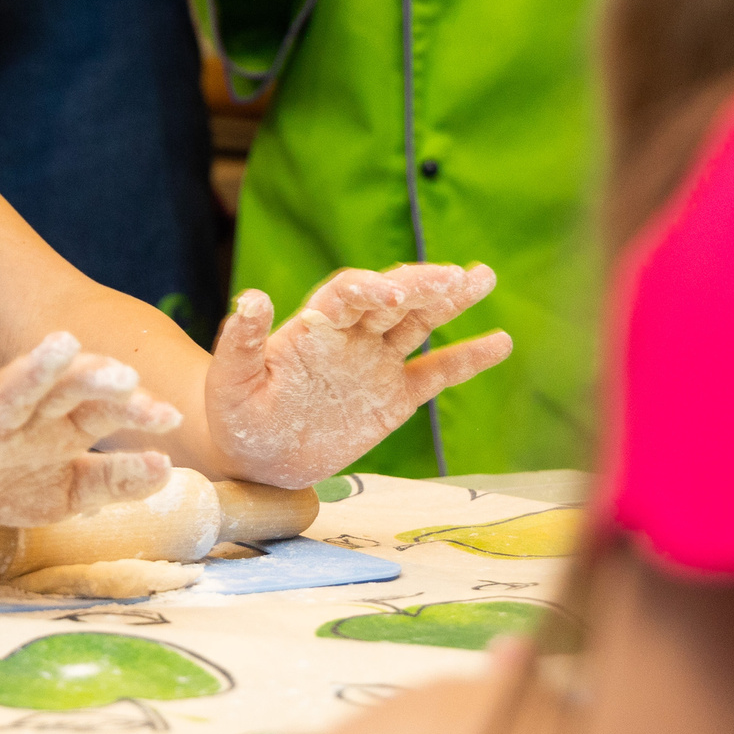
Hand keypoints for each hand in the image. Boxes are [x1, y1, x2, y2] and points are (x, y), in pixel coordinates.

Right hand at [0, 331, 181, 529]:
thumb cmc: (10, 485)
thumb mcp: (70, 492)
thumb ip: (114, 481)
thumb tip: (166, 468)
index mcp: (62, 427)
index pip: (104, 411)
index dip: (137, 410)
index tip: (171, 416)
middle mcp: (29, 417)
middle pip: (66, 389)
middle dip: (94, 378)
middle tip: (127, 375)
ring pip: (13, 391)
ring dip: (36, 367)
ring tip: (61, 343)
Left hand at [207, 264, 512, 487]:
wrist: (257, 456)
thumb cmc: (237, 414)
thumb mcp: (231, 382)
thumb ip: (242, 342)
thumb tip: (252, 298)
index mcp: (314, 326)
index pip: (347, 294)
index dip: (368, 289)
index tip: (390, 293)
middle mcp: (351, 334)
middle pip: (393, 299)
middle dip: (422, 285)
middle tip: (457, 276)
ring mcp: (376, 362)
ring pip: (419, 322)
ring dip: (450, 300)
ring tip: (483, 276)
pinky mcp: (393, 396)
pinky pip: (436, 373)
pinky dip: (467, 359)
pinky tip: (501, 341)